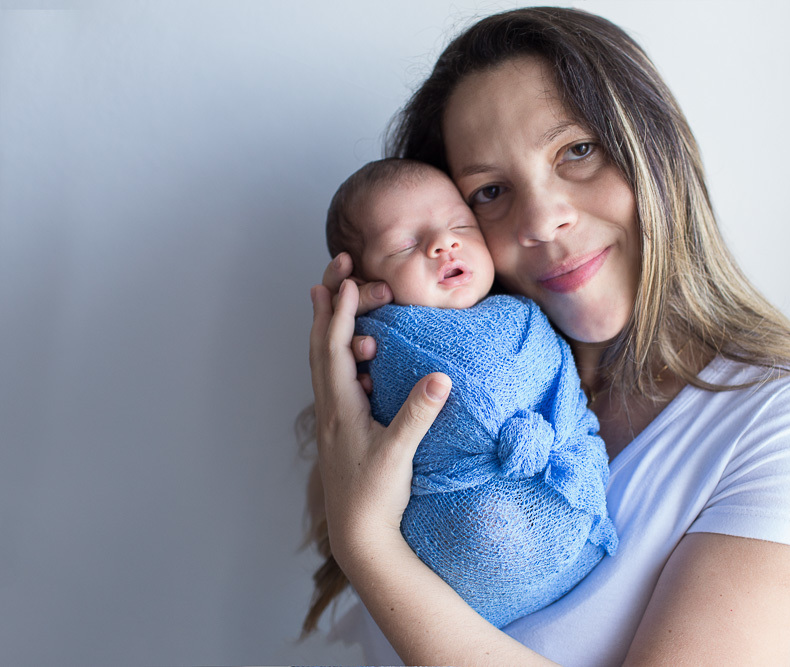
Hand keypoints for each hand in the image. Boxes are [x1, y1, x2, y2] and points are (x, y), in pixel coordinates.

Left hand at [309, 276, 451, 562]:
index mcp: (340, 408)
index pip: (336, 349)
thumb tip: (441, 377)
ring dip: (329, 325)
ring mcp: (333, 417)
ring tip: (332, 297)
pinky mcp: (341, 427)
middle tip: (335, 269)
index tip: (347, 280)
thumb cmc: (374, 496)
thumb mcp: (399, 453)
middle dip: (327, 304)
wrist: (358, 535)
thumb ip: (418, 414)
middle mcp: (330, 407)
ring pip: (324, 360)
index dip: (341, 312)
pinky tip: (352, 352)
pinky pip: (334, 378)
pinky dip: (338, 352)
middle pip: (321, 345)